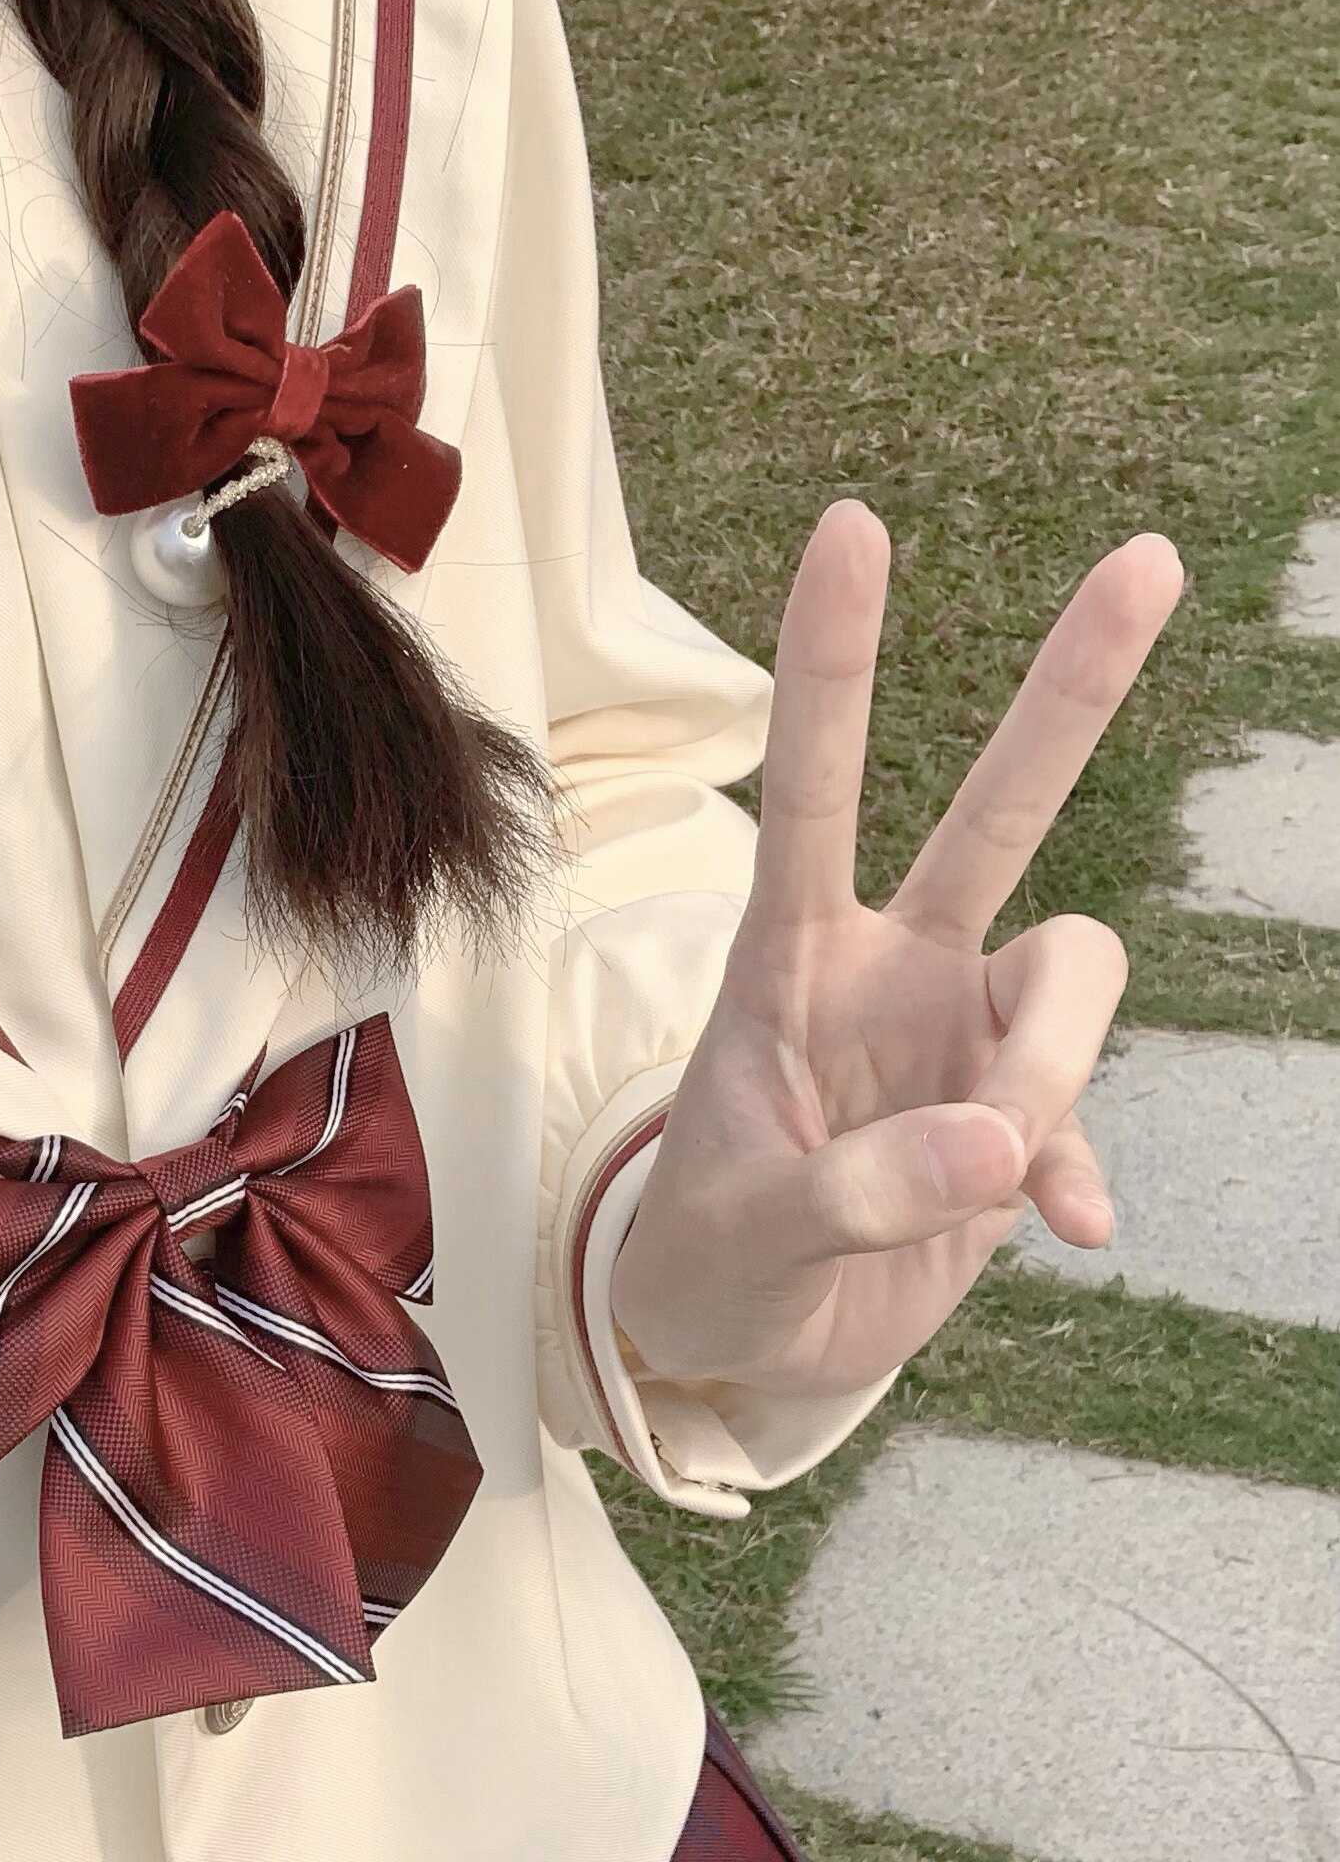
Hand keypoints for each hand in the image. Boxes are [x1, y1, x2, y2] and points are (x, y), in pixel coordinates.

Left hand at [609, 500, 1184, 1398]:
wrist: (747, 1334)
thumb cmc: (710, 1258)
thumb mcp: (747, 1234)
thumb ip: (857, 1190)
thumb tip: (1001, 1148)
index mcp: (788, 962)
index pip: (813, 791)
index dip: (834, 664)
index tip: (853, 527)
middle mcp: (889, 969)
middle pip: (996, 811)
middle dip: (1072, 692)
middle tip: (1151, 557)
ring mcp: (964, 1033)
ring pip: (1076, 977)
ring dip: (1052, 1075)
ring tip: (982, 1174)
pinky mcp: (1017, 1112)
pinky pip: (1087, 1110)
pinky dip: (1078, 1167)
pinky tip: (1068, 1230)